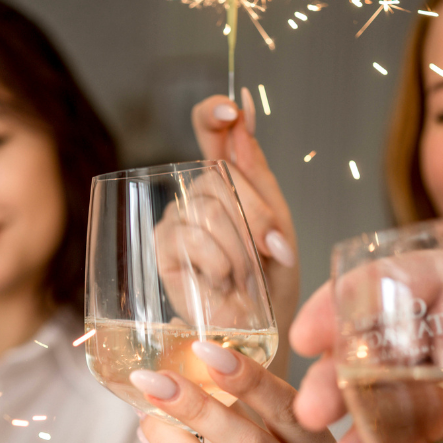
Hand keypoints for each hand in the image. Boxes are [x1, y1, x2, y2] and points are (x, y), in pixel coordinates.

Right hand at [192, 93, 299, 373]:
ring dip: (240, 249)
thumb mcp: (279, 221)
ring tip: (247, 276)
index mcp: (229, 179)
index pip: (209, 129)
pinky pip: (191, 238)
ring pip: (209, 209)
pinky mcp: (163, 248)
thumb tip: (242, 115)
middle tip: (270, 252)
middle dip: (255, 216)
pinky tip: (222, 282)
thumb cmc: (275, 279)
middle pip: (219, 176)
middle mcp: (198, 194)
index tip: (234, 110)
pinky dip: (217, 263)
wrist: (264, 332)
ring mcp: (178, 220)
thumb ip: (257, 174)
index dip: (214, 113)